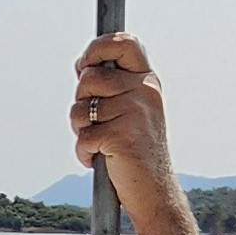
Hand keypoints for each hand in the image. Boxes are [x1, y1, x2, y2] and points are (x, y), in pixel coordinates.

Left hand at [71, 33, 177, 221]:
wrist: (155, 191)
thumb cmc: (135, 151)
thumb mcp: (132, 110)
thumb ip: (113, 87)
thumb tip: (81, 66)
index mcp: (148, 82)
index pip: (125, 43)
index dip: (97, 48)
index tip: (83, 65)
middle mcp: (145, 92)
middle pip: (89, 77)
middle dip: (81, 101)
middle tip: (96, 122)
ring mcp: (135, 113)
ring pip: (80, 108)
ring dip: (80, 130)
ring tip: (100, 143)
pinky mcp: (122, 136)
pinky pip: (83, 136)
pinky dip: (84, 153)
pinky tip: (100, 159)